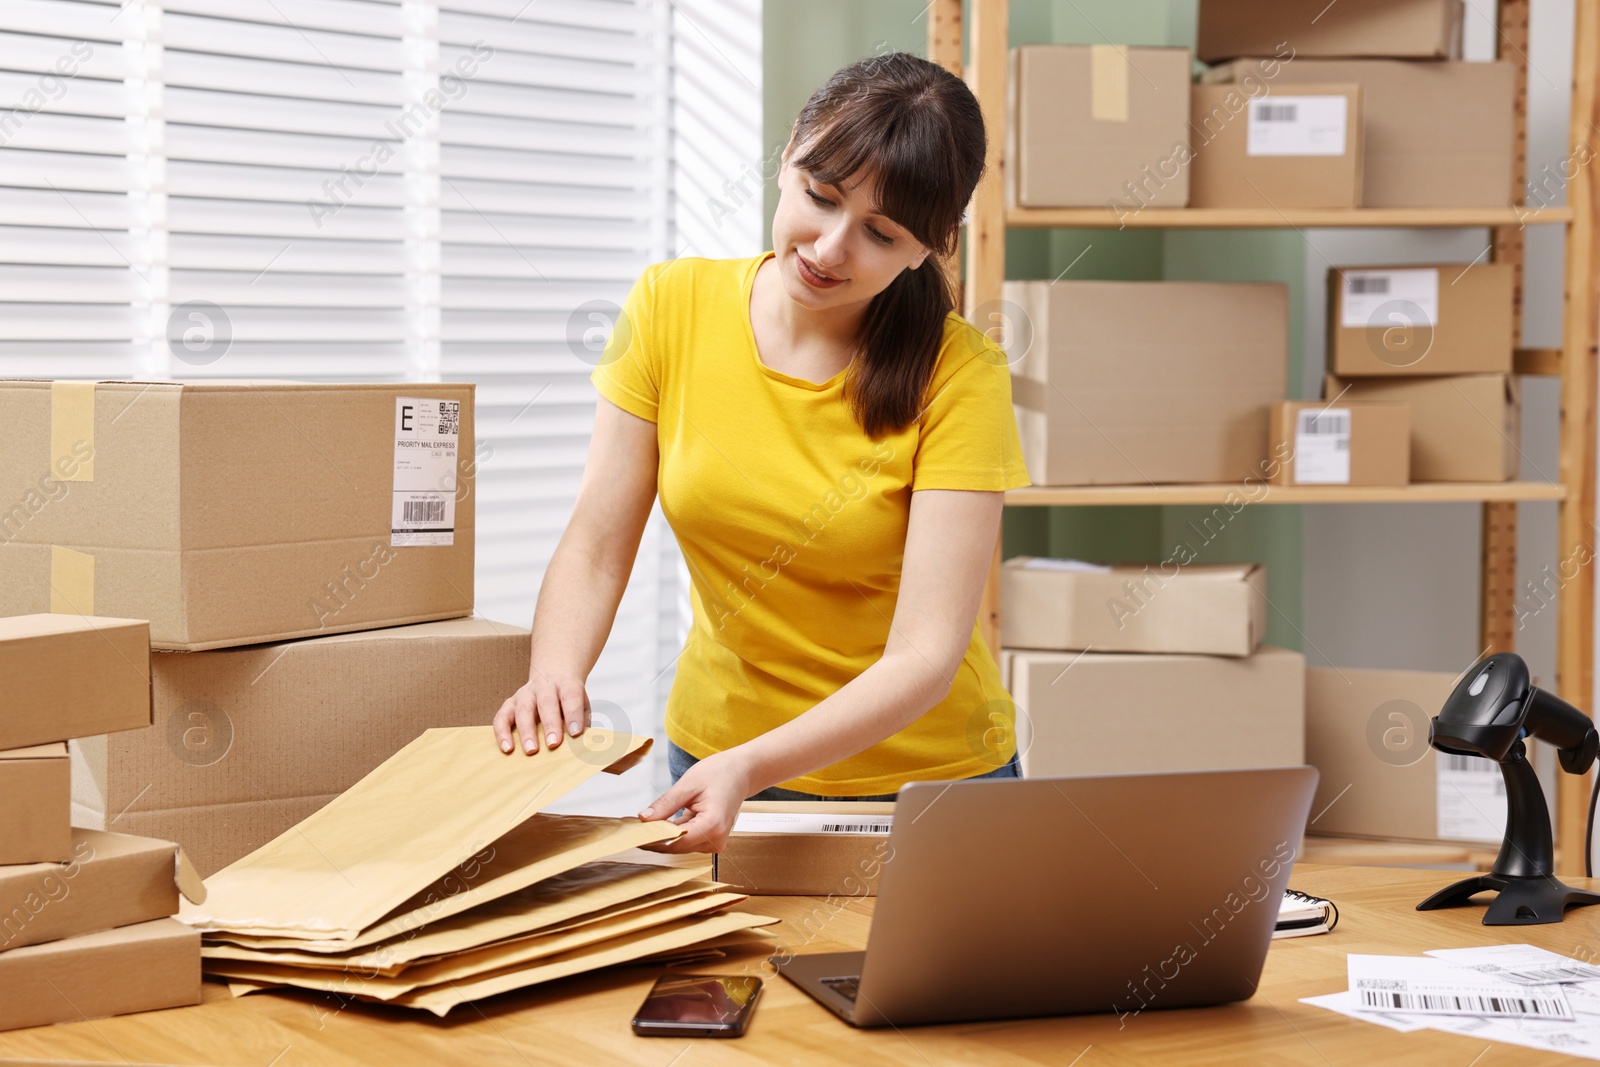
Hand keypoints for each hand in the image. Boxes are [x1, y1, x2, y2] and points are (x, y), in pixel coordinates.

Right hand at [491, 671, 589, 753]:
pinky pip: (502, 717)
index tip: (576, 732)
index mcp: (566, 684)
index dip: (573, 714)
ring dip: (526, 731)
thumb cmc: (568, 697)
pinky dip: (502, 733)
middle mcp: (544, 686)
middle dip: (550, 724)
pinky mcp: (510, 704)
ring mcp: (525, 694)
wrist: (553, 675)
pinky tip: (507, 748)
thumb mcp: (582, 703)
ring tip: (531, 750)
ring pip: (523, 710)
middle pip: (546, 703)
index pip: (571, 696)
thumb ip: (583, 721)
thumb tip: (584, 743)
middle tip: (553, 744)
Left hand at [637, 750, 753, 853]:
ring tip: (646, 822)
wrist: (742, 772)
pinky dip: (673, 832)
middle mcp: (716, 839)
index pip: (675, 842)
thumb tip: (644, 819)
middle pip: (676, 846)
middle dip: (655, 837)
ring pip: (679, 845)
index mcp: (713, 826)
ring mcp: (715, 842)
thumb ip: (665, 805)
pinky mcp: (710, 840)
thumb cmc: (720, 773)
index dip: (652, 839)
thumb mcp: (688, 785)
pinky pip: (686, 840)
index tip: (633, 833)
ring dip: (663, 835)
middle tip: (633, 826)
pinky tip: (661, 822)